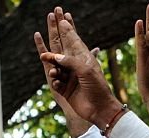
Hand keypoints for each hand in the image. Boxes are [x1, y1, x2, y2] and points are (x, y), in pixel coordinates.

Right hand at [34, 8, 93, 136]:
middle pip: (61, 47)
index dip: (67, 28)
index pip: (73, 40)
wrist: (99, 109)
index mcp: (83, 58)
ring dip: (53, 67)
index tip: (61, 16)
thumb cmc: (97, 88)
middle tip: (50, 16)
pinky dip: (55, 81)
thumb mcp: (85, 70)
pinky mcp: (64, 90)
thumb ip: (69, 61)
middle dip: (55, 32)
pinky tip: (58, 84)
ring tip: (57, 74)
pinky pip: (55, 82)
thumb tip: (54, 56)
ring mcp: (69, 78)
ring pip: (55, 66)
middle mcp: (75, 66)